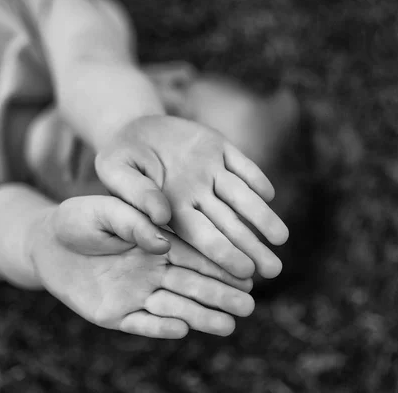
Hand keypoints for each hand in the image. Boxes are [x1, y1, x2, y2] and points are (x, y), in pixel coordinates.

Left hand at [27, 196, 254, 338]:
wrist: (46, 243)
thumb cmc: (77, 220)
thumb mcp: (101, 211)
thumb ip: (131, 221)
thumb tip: (162, 240)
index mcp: (156, 242)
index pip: (194, 254)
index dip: (220, 263)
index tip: (245, 270)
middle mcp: (153, 270)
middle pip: (192, 284)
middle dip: (221, 294)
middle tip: (250, 305)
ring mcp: (136, 294)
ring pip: (175, 307)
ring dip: (201, 316)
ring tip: (230, 326)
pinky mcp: (116, 315)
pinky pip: (141, 324)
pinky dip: (160, 327)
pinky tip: (182, 329)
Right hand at [95, 116, 288, 279]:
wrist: (134, 125)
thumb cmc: (120, 155)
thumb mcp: (116, 169)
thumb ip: (137, 193)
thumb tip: (163, 216)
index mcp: (173, 208)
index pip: (202, 236)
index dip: (223, 253)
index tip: (245, 272)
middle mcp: (197, 194)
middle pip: (228, 224)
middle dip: (251, 247)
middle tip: (274, 271)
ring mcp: (211, 171)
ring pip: (241, 197)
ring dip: (261, 217)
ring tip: (281, 238)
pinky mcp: (219, 148)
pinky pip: (241, 164)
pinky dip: (255, 176)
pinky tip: (268, 193)